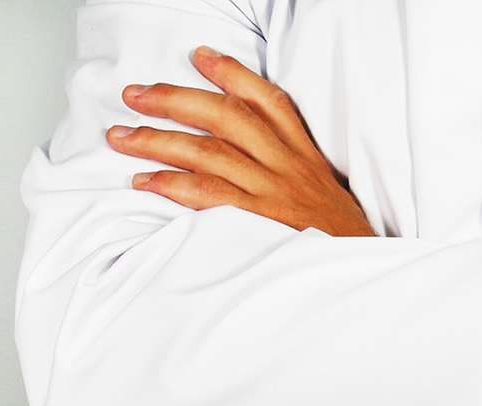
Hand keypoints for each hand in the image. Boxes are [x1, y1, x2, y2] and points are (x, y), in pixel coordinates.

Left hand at [106, 46, 375, 237]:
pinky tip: (144, 180)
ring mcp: (272, 193)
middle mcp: (287, 166)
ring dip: (158, 140)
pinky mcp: (259, 223)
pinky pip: (208, 196)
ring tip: (121, 136)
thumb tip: (244, 153)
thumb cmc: (337, 239)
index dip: (231, 73)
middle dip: (174, 100)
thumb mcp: (324, 192)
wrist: (361, 273)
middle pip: (225, 117)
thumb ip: (290, 169)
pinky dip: (172, 185)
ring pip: (207, 152)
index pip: (267, 100)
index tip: (199, 56)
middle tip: (135, 95)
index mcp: (303, 155)